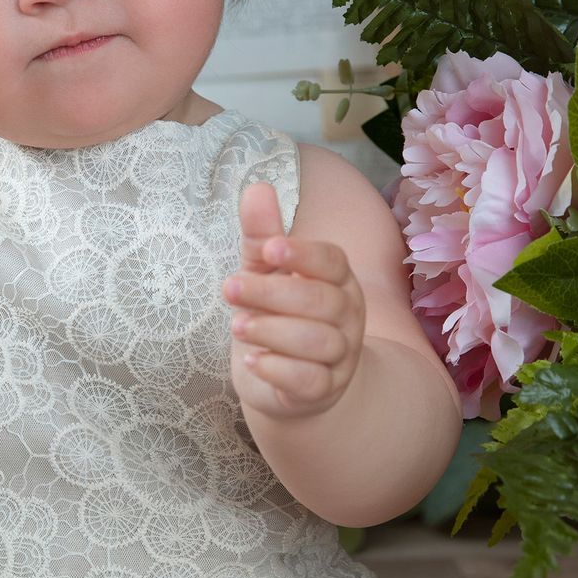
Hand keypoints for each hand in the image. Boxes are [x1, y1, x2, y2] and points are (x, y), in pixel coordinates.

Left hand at [223, 180, 363, 420]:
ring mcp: (340, 356)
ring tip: (237, 325)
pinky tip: (254, 360)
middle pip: (320, 300)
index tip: (270, 249)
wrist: (293, 384)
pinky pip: (310, 381)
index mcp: (336, 280)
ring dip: (273, 331)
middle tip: (230, 288)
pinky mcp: (324, 391)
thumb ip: (263, 235)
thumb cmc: (279, 316)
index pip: (333, 261)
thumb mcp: (265, 273)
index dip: (304, 253)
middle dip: (273, 293)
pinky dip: (280, 370)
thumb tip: (256, 186)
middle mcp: (347, 316)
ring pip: (318, 341)